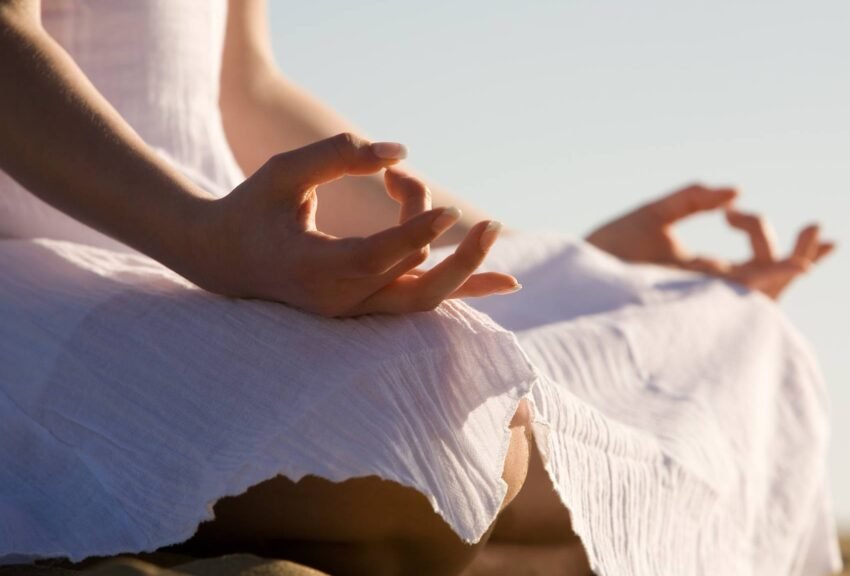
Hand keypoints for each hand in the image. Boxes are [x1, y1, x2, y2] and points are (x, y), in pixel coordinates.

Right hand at [184, 133, 519, 315]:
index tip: (450, 209)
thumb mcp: (284, 173)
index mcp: (313, 268)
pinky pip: (418, 300)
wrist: (224, 258)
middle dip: (460, 262)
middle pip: (413, 289)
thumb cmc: (253, 208)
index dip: (416, 233)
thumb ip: (337, 154)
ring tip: (504, 260)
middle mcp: (338, 299)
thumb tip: (399, 150)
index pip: (376, 256)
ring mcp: (353, 309)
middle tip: (492, 225)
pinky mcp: (365, 306)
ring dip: (464, 277)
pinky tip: (502, 285)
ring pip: (421, 300)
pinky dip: (458, 290)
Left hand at [585, 184, 833, 298]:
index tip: (730, 210)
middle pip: (772, 280)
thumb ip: (692, 198)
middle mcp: (712, 292)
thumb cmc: (606, 253)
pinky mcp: (694, 310)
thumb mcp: (652, 215)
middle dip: (801, 255)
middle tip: (819, 228)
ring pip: (767, 294)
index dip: (765, 233)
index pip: (753, 258)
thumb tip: (736, 189)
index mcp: (704, 272)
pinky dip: (769, 287)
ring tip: (814, 243)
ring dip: (793, 269)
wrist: (573, 279)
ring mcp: (706, 303)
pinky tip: (788, 269)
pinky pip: (743, 305)